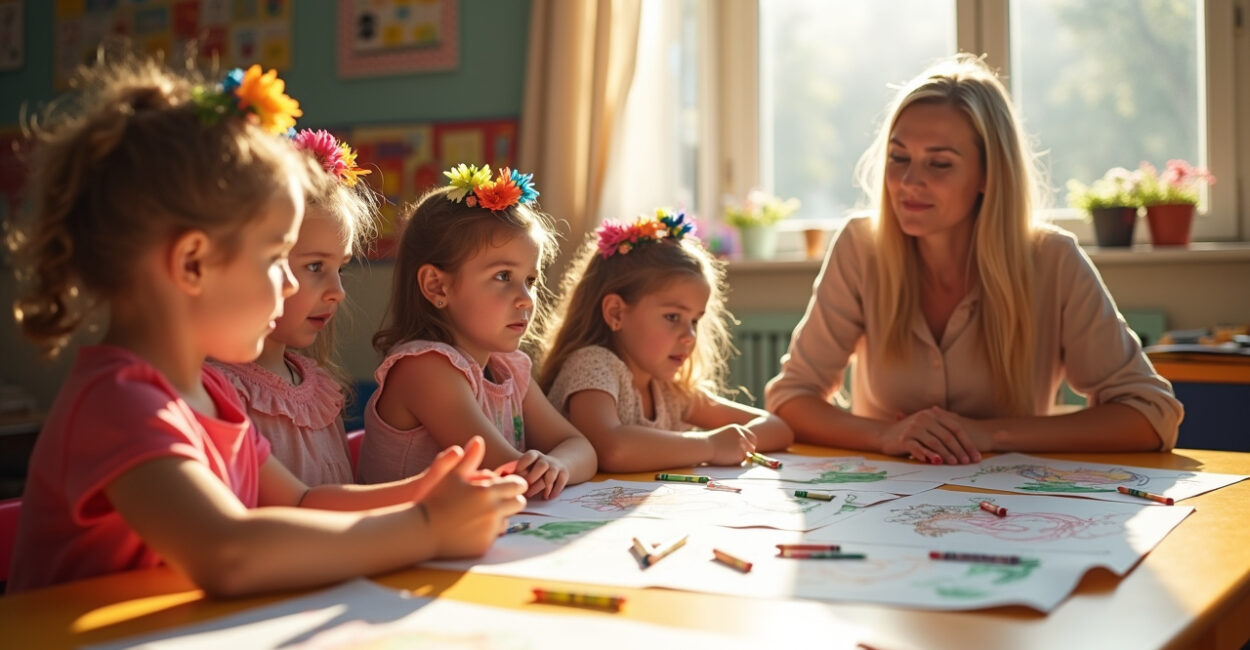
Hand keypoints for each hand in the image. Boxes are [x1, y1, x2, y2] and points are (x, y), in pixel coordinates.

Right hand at [422, 436, 526, 557]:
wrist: (422, 530)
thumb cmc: (435, 498)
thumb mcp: (451, 475)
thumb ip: (469, 458)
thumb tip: (478, 440)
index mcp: (488, 492)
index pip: (518, 486)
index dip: (516, 484)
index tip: (511, 484)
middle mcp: (494, 511)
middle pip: (519, 503)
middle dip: (512, 500)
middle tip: (502, 499)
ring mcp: (490, 530)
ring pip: (508, 520)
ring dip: (501, 516)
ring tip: (484, 513)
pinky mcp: (485, 545)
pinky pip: (495, 536)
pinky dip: (488, 531)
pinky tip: (474, 527)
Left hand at [495, 451, 570, 499]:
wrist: (558, 464)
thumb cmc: (534, 470)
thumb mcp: (525, 467)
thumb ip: (511, 471)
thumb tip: (495, 478)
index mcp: (534, 455)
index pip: (529, 456)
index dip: (523, 465)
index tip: (516, 476)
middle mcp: (545, 459)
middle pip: (541, 465)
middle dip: (532, 478)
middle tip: (524, 490)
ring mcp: (556, 466)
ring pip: (551, 475)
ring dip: (542, 486)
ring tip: (534, 496)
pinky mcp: (565, 474)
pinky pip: (561, 481)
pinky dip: (554, 490)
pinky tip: (547, 497)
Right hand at [703, 424, 757, 465]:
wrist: (704, 446)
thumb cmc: (709, 443)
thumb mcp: (724, 435)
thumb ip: (734, 440)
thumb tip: (742, 450)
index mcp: (738, 429)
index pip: (752, 437)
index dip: (751, 444)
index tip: (749, 449)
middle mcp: (742, 435)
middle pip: (752, 446)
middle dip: (749, 452)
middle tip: (745, 457)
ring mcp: (742, 444)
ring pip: (747, 455)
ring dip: (739, 457)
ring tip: (726, 456)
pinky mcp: (740, 454)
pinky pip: (741, 461)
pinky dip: (735, 462)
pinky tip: (725, 458)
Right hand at [880, 407, 981, 464]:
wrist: (884, 435)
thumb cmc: (911, 433)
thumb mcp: (928, 426)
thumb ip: (944, 427)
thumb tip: (967, 436)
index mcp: (933, 414)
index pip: (956, 428)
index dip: (967, 443)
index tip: (976, 456)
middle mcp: (924, 418)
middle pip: (947, 436)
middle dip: (960, 450)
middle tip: (968, 462)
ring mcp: (914, 428)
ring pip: (935, 442)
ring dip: (946, 454)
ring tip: (954, 463)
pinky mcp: (904, 439)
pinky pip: (918, 448)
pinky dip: (927, 455)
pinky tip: (935, 462)